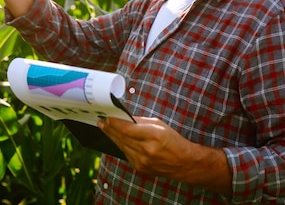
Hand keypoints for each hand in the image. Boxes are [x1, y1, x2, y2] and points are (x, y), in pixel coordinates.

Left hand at [98, 116, 231, 193]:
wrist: (183, 162)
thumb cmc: (173, 140)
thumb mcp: (159, 125)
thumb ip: (141, 122)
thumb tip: (124, 118)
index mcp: (153, 135)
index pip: (127, 128)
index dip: (114, 123)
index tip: (106, 117)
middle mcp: (147, 149)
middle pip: (122, 137)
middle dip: (109, 129)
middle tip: (100, 122)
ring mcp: (142, 161)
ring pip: (122, 146)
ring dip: (112, 137)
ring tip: (104, 129)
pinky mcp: (140, 167)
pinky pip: (126, 154)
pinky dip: (121, 145)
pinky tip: (116, 139)